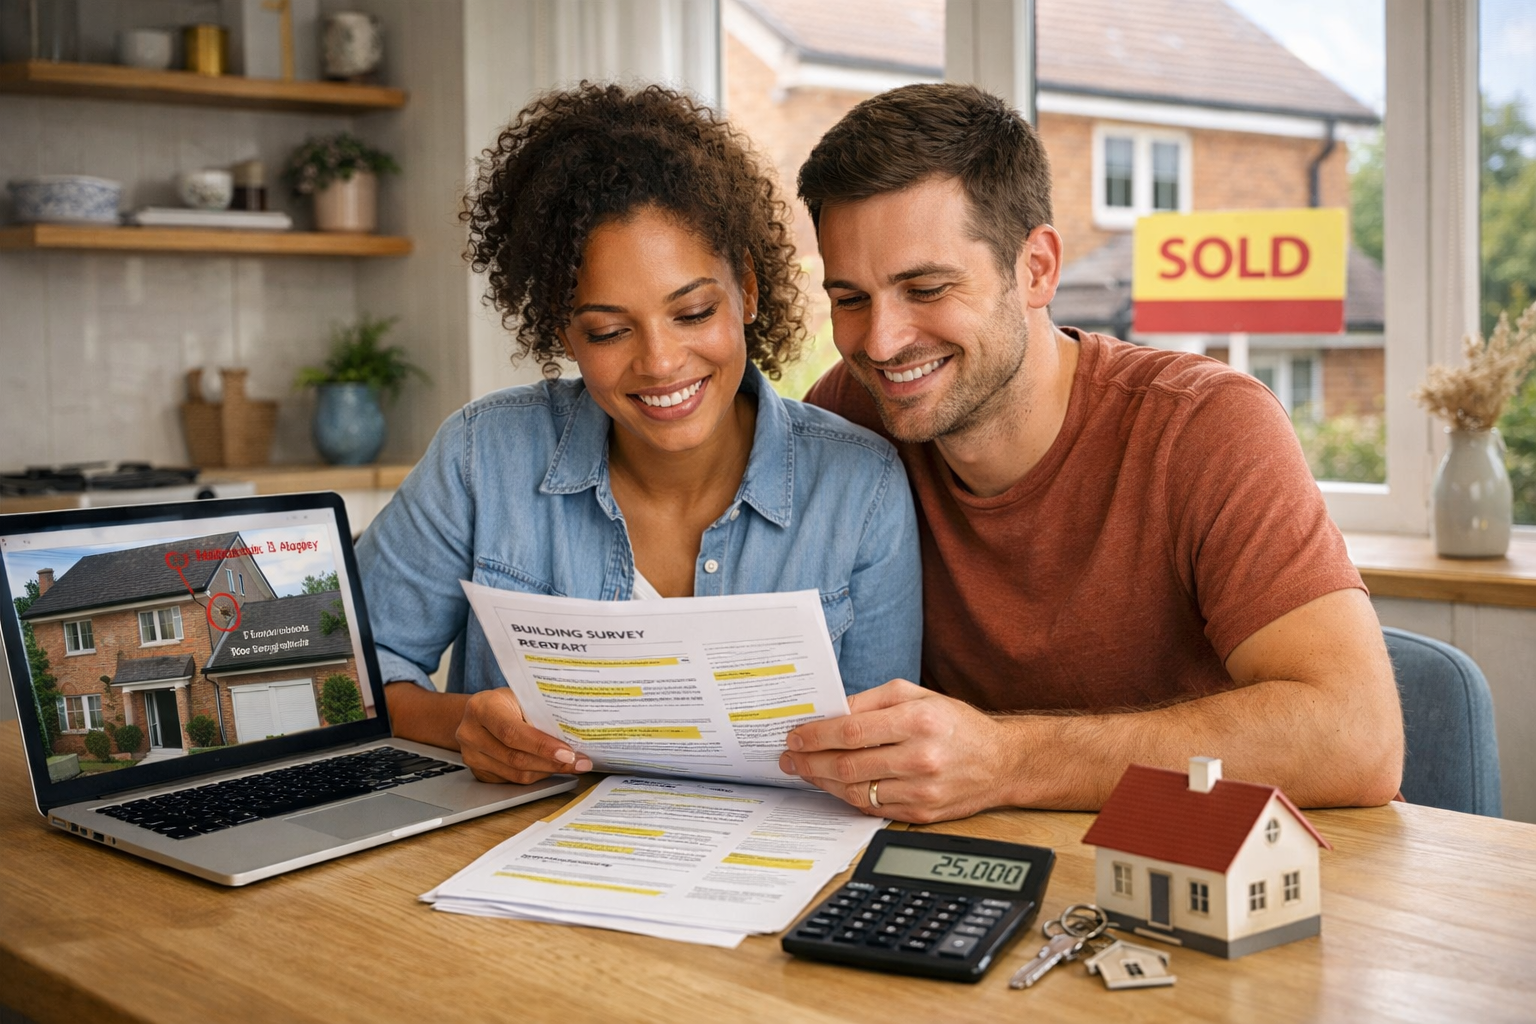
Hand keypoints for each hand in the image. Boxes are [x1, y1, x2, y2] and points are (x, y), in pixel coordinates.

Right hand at [455, 687, 592, 783]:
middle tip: (578, 762)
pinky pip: (512, 780)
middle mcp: (470, 733)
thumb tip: (573, 735)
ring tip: (571, 765)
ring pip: (516, 774)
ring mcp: (471, 756)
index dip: (542, 746)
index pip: (512, 732)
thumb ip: (539, 714)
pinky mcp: (478, 772)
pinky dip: (536, 775)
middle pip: (515, 758)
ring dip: (547, 771)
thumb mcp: (520, 697)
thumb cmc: (505, 702)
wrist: (479, 712)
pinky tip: (551, 767)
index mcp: (482, 708)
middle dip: (552, 762)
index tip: (568, 753)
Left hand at [778, 679, 1014, 822]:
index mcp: (919, 721)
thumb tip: (832, 712)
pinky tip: (833, 785)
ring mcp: (922, 790)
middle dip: (810, 760)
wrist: (1001, 762)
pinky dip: (847, 797)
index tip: (796, 735)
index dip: (817, 734)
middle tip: (790, 757)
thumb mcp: (917, 696)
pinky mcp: (922, 813)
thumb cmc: (956, 724)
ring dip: (822, 781)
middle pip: (848, 764)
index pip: (852, 730)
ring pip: (855, 790)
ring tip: (805, 770)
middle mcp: (921, 757)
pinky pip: (872, 808)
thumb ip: (873, 701)